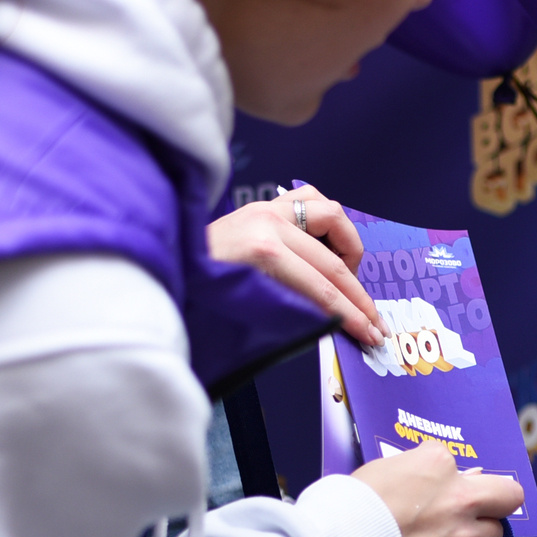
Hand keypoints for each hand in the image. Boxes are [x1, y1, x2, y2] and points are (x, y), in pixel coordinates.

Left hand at [207, 184, 386, 346]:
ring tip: (345, 280)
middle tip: (374, 323)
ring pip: (332, 216)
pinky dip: (326, 220)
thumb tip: (332, 325)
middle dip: (359, 298)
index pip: (323, 291)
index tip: (372, 337)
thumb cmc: (195, 294)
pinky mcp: (264, 204)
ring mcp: (268, 207)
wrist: (162, 266)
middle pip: (333, 263)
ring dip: (347, 249)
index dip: (353, 317)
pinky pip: (310, 199)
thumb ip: (292, 313)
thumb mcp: (244, 311)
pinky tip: (325, 246)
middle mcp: (269, 222)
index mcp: (263, 252)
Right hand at [351, 445, 521, 536]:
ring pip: (494, 535)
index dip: (455, 479)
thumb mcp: (387, 468)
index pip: (467, 466)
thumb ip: (425, 470)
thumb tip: (459, 477)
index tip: (441, 490)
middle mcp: (460, 499)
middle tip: (481, 509)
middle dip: (499, 501)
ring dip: (476, 535)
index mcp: (440, 463)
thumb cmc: (354, 503)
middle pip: (510, 497)